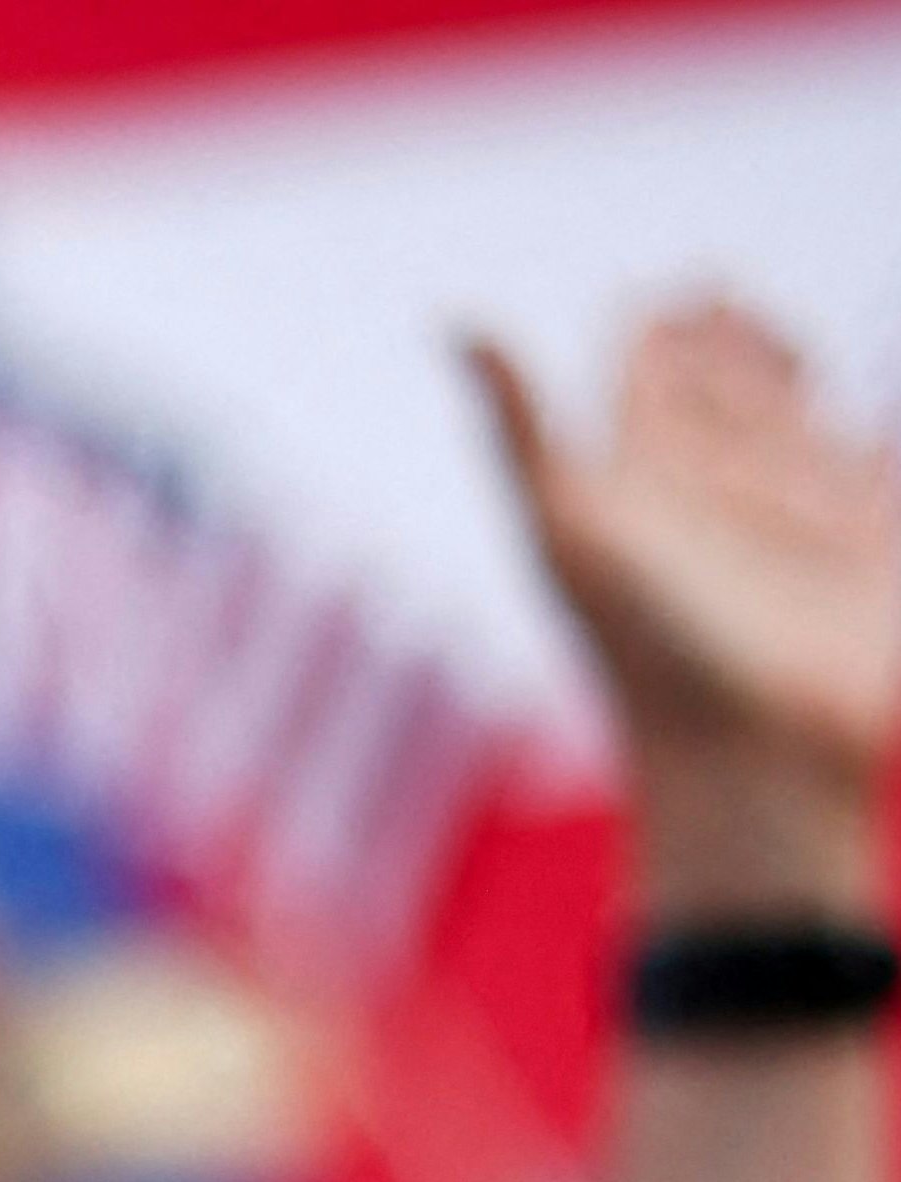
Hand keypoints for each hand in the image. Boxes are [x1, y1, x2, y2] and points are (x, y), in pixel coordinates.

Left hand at [471, 304, 899, 827]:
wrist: (742, 756)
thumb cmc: (647, 649)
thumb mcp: (569, 525)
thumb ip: (520, 427)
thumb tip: (450, 317)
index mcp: (639, 482)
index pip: (651, 379)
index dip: (662, 336)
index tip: (678, 298)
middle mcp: (710, 499)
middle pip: (720, 395)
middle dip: (729, 350)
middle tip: (722, 302)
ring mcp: (791, 522)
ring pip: (789, 429)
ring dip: (782, 390)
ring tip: (787, 351)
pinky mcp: (869, 552)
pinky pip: (874, 478)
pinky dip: (872, 454)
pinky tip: (870, 440)